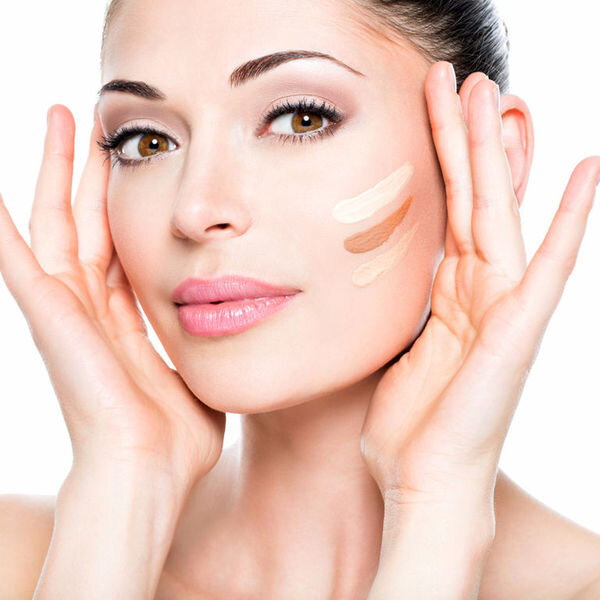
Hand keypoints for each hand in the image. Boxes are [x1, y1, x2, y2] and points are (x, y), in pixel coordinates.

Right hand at [0, 105, 224, 498]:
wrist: (150, 471)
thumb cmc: (176, 436)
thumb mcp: (193, 370)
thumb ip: (198, 341)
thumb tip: (222, 325)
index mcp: (124, 319)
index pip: (119, 247)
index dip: (122, 206)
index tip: (132, 166)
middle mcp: (91, 308)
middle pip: (86, 224)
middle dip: (87, 174)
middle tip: (92, 125)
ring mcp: (67, 309)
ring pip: (57, 222)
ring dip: (55, 172)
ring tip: (57, 119)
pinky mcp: (50, 314)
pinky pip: (16, 256)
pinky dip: (0, 224)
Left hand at [360, 61, 599, 508]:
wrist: (420, 480)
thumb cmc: (405, 425)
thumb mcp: (388, 349)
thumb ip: (393, 308)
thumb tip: (371, 278)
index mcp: (445, 295)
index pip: (442, 211)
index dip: (435, 159)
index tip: (422, 108)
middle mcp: (478, 292)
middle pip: (470, 198)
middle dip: (462, 137)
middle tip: (453, 77)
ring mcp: (503, 306)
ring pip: (501, 212)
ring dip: (497, 152)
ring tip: (494, 92)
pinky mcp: (519, 329)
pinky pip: (552, 263)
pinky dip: (574, 217)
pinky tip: (588, 169)